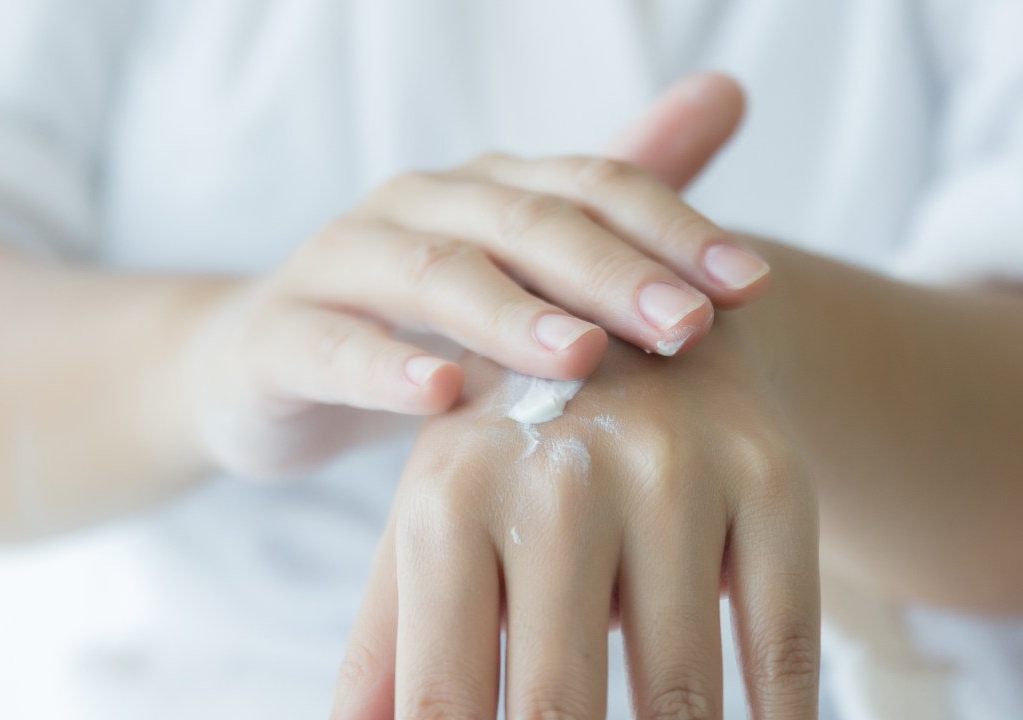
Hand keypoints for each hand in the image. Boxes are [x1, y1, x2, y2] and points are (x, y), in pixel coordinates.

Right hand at [185, 74, 770, 477]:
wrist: (273, 366)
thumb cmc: (421, 321)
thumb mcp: (523, 264)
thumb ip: (617, 194)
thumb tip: (729, 90)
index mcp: (488, 189)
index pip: (594, 187)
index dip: (674, 230)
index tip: (749, 286)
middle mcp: (419, 208)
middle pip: (525, 223)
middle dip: (612, 274)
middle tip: (687, 327)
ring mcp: (341, 264)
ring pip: (432, 275)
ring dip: (509, 315)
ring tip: (580, 356)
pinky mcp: (280, 337)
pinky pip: (331, 346)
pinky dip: (384, 367)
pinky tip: (440, 395)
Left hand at [333, 324, 819, 718]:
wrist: (638, 328)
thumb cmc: (514, 455)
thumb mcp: (435, 526)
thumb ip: (390, 649)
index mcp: (450, 496)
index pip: (438, 702)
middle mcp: (560, 477)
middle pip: (555, 708)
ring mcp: (677, 470)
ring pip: (680, 688)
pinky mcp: (773, 476)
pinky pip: (784, 640)